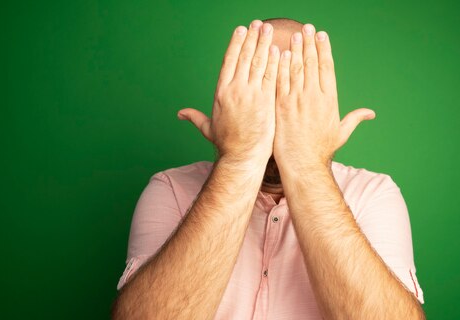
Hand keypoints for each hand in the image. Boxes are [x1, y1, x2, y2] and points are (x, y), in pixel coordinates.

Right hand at [177, 20, 279, 164]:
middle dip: (251, 38)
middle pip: (244, 57)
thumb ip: (195, 117)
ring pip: (258, 62)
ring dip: (263, 43)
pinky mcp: (265, 101)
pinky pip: (270, 76)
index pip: (228, 61)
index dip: (235, 44)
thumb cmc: (227, 145)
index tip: (240, 31)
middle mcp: (235, 90)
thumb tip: (180, 114)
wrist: (241, 156)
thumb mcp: (208, 128)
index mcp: (221, 92)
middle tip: (257, 24)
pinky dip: (274, 61)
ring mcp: (251, 94)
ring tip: (268, 29)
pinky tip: (278, 49)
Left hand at [274, 24, 375, 168]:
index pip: (327, 68)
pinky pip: (281, 81)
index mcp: (330, 100)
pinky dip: (280, 66)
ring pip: (296, 69)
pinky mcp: (282, 106)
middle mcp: (314, 97)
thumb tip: (370, 113)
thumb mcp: (341, 133)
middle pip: (312, 63)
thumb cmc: (322, 151)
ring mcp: (297, 101)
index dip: (324, 50)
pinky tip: (280, 53)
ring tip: (294, 34)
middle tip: (307, 28)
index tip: (322, 35)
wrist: (303, 164)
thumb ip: (354, 119)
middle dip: (309, 43)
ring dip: (295, 49)